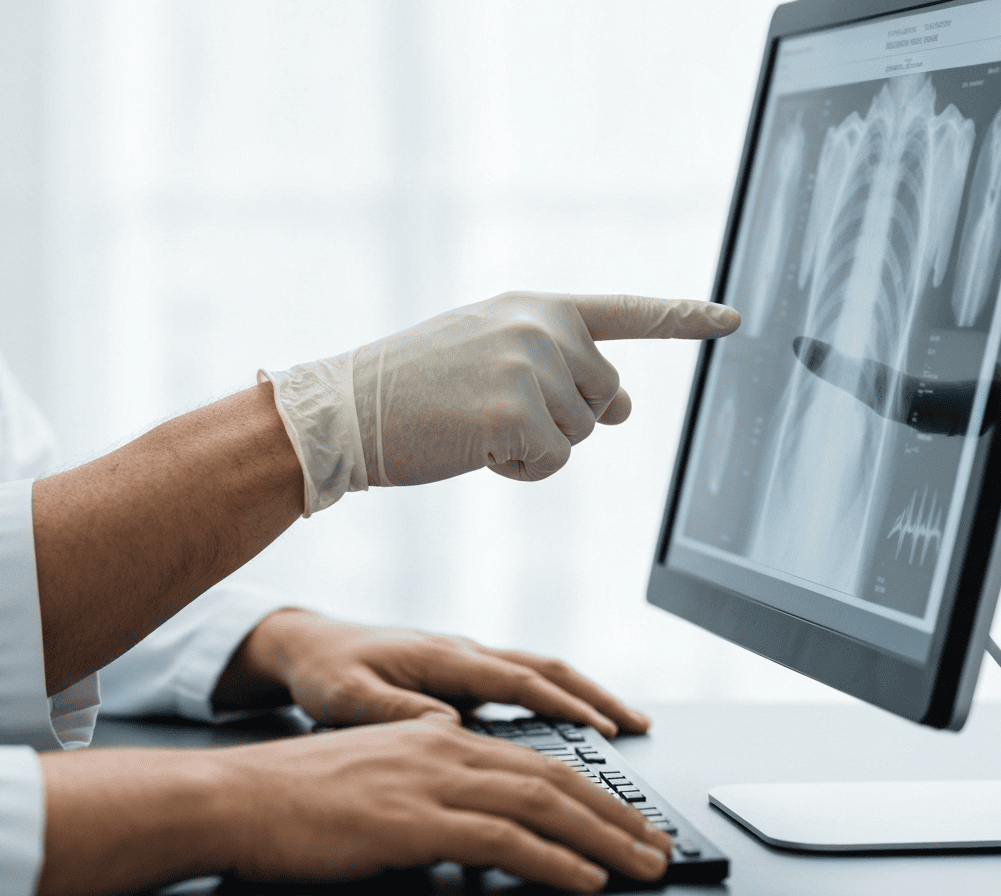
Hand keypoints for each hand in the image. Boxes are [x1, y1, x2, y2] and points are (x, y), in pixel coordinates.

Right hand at [215, 717, 671, 890]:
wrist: (238, 798)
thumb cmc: (296, 799)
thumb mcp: (377, 781)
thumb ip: (432, 794)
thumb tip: (478, 827)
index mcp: (437, 735)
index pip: (535, 761)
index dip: (591, 794)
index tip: (626, 821)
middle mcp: (443, 747)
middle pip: (553, 778)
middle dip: (614, 816)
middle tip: (656, 847)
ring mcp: (429, 782)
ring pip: (540, 804)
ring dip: (602, 840)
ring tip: (641, 866)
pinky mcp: (412, 820)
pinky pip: (502, 839)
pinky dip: (553, 861)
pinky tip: (584, 881)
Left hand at [229, 610, 648, 736]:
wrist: (302, 646)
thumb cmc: (324, 671)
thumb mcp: (348, 698)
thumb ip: (398, 714)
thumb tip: (450, 731)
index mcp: (443, 658)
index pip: (518, 681)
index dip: (565, 706)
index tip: (606, 730)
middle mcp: (461, 654)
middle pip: (545, 669)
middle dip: (596, 696)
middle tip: (640, 725)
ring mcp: (463, 662)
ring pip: (538, 672)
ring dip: (584, 695)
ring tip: (624, 724)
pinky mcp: (457, 674)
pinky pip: (520, 683)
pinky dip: (556, 700)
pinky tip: (571, 725)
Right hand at [260, 292, 739, 513]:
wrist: (346, 410)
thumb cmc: (412, 389)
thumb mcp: (487, 357)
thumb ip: (558, 369)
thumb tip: (625, 409)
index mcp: (533, 306)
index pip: (622, 311)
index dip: (680, 317)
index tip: (733, 318)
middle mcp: (540, 326)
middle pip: (606, 395)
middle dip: (564, 419)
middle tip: (492, 415)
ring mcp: (530, 365)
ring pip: (581, 433)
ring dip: (536, 447)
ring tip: (472, 427)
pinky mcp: (516, 411)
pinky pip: (552, 462)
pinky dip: (519, 470)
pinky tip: (472, 450)